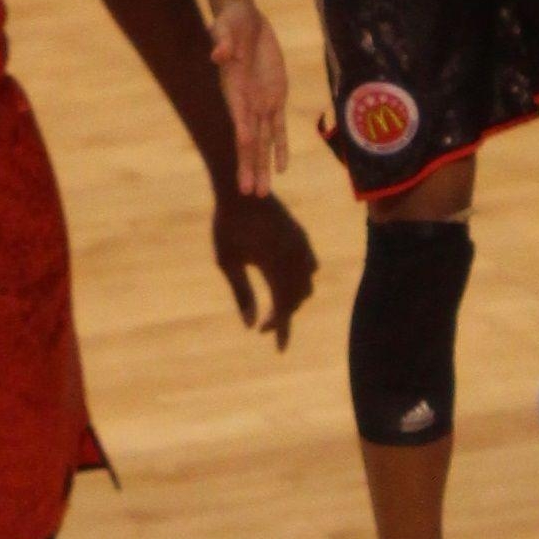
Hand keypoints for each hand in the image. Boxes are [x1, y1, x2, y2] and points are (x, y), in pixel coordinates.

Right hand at [210, 0, 288, 196]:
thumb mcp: (225, 27)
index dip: (244, 135)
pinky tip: (282, 169)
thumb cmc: (231, 23)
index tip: (246, 153)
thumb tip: (219, 54)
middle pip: (250, 140)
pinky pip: (279, 128)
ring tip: (262, 192)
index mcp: (234, 90)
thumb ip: (223, 41)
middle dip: (251, 166)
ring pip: (264, 141)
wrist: (245, 19)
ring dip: (263, 166)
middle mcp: (247, 103)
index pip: (240, 117)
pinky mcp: (276, 97)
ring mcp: (262, 103)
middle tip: (251, 193)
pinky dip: (281, 148)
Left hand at [212, 193, 317, 349]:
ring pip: (307, 283)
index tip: (278, 348)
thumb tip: (250, 325)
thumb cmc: (227, 227)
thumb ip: (242, 293)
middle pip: (297, 298)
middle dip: (284, 316)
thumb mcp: (228, 262)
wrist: (241, 190)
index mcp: (275, 267)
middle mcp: (293, 257)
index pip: (284, 307)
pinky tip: (289, 281)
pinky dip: (302, 280)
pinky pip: (310, 265)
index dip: (282, 329)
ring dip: (294, 299)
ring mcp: (300, 245)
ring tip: (277, 307)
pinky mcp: (299, 235)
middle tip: (264, 326)